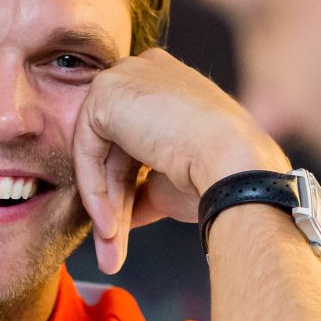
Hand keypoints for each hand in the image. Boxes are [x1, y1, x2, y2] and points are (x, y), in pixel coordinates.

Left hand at [73, 48, 290, 273]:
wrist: (234, 165)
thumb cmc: (218, 174)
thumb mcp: (171, 182)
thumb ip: (140, 189)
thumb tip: (117, 216)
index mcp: (170, 85)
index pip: (134, 140)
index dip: (128, 186)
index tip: (127, 225)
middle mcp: (147, 73)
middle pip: (115, 148)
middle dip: (113, 201)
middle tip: (114, 245)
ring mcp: (126, 77)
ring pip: (99, 152)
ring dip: (104, 205)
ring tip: (112, 247)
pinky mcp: (106, 92)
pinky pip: (87, 150)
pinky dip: (94, 190)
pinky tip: (109, 225)